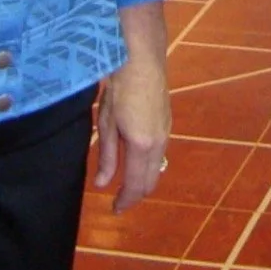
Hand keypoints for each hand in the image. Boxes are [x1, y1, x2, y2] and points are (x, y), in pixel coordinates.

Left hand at [95, 3, 170, 212]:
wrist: (142, 59)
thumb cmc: (119, 89)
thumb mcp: (106, 124)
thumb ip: (107, 157)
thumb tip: (103, 184)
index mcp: (142, 145)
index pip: (136, 184)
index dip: (126, 200)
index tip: (115, 210)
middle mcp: (159, 142)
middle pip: (151, 180)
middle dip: (136, 194)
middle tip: (119, 201)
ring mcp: (167, 131)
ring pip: (158, 167)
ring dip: (143, 179)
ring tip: (126, 183)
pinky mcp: (168, 122)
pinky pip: (160, 152)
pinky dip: (149, 164)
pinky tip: (136, 159)